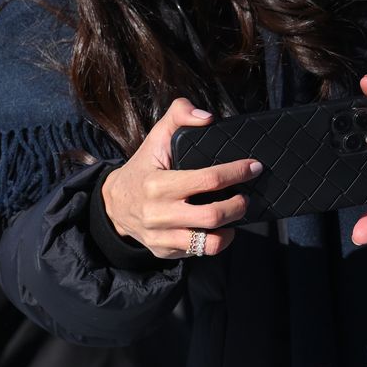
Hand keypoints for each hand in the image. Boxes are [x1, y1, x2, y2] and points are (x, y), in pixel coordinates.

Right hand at [102, 98, 261, 259]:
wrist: (113, 203)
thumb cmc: (143, 167)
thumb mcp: (156, 136)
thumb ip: (179, 114)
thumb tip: (207, 117)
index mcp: (158, 184)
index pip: (207, 179)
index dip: (236, 172)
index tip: (253, 167)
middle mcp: (158, 213)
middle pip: (212, 216)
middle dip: (238, 205)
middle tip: (246, 196)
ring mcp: (161, 236)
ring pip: (208, 243)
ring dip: (230, 228)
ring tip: (235, 213)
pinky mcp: (164, 251)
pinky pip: (198, 252)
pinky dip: (215, 240)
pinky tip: (219, 228)